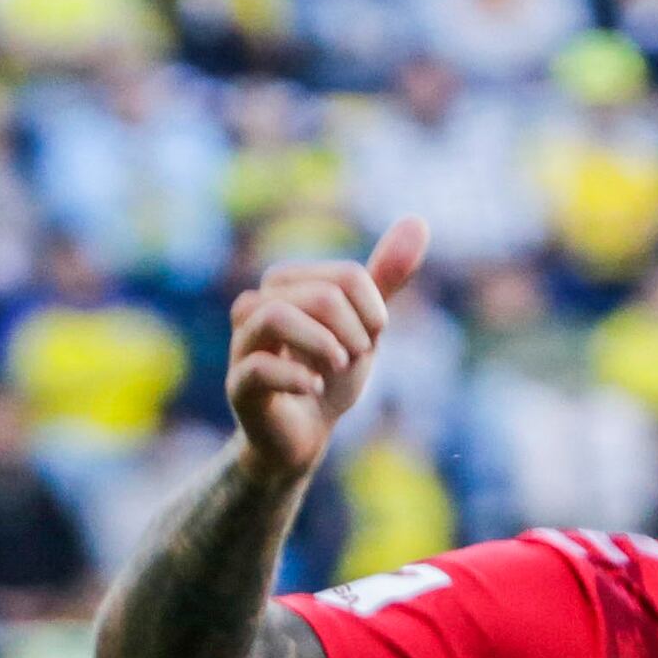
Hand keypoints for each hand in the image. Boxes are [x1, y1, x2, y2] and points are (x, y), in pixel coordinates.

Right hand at [229, 217, 425, 479]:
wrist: (302, 435)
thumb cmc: (330, 373)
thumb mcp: (364, 325)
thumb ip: (384, 277)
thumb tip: (418, 222)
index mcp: (286, 284)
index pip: (345, 276)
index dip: (372, 309)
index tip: (372, 338)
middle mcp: (255, 304)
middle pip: (319, 295)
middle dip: (353, 331)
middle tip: (356, 357)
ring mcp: (243, 344)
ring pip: (276, 317)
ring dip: (325, 346)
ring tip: (340, 366)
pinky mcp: (239, 385)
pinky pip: (258, 368)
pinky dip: (298, 377)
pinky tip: (316, 388)